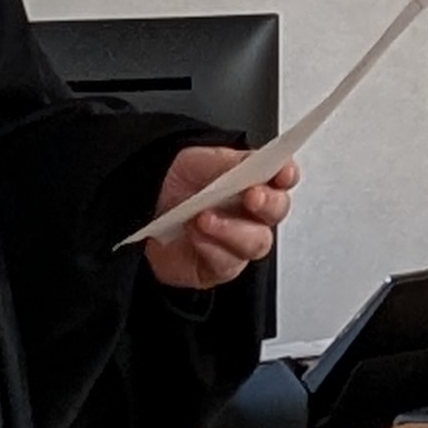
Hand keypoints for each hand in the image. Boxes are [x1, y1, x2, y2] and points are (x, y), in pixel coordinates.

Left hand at [144, 145, 299, 293]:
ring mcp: (238, 241)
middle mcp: (250, 213)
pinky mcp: (221, 266)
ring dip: (232, 230)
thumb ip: (232, 162)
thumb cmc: (174, 186)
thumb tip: (257, 160)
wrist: (140, 212)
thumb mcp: (198, 161)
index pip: (282, 177)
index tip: (281, 172)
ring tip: (204, 218)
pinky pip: (228, 264)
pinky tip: (195, 235)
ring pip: (257, 242)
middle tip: (251, 196)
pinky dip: (212, 248)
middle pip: (277, 211)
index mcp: (251, 181)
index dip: (287, 174)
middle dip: (268, 203)